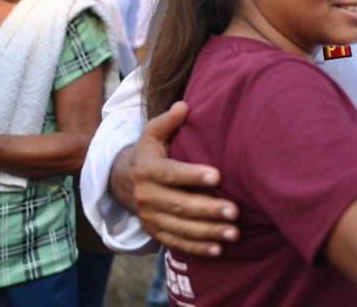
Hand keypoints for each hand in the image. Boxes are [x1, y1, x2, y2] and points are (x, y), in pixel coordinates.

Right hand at [129, 101, 239, 256]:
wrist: (122, 179)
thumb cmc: (150, 152)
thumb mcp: (152, 133)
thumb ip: (168, 121)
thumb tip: (184, 106)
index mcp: (147, 169)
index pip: (171, 174)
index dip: (193, 176)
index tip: (217, 177)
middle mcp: (146, 196)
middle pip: (178, 205)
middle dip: (207, 210)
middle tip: (234, 211)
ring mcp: (150, 217)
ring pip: (179, 228)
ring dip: (207, 232)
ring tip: (233, 233)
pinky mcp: (154, 231)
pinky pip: (175, 242)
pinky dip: (196, 248)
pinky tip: (218, 250)